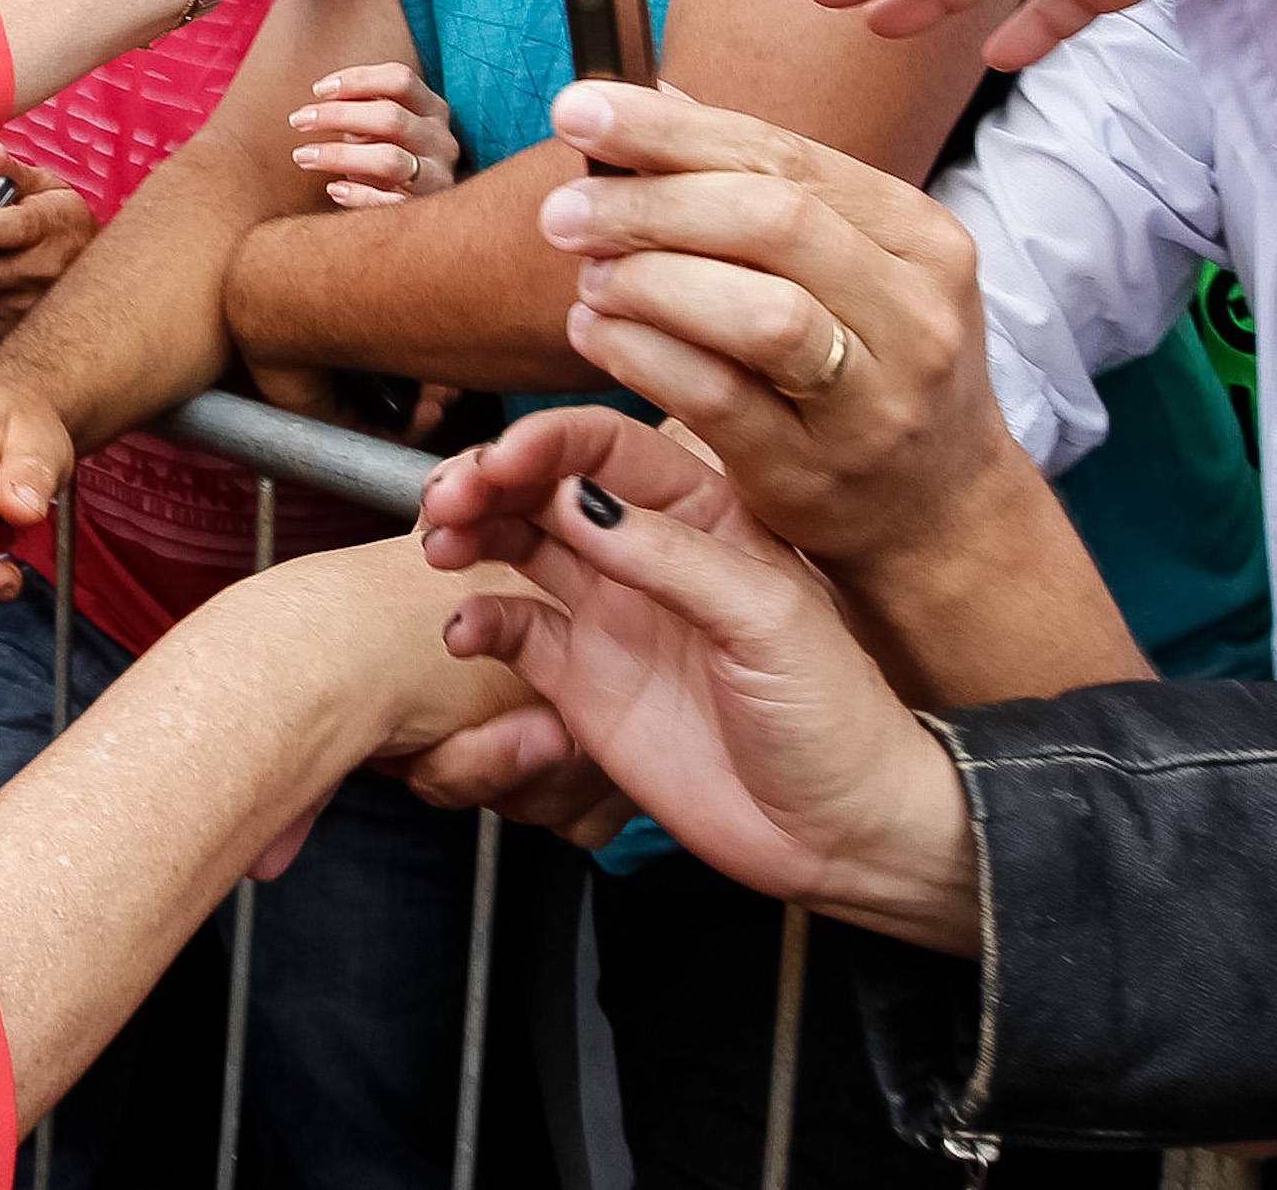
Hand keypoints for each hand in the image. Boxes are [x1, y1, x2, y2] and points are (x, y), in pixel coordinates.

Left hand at [288, 62, 461, 206]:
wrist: (423, 213)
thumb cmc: (391, 155)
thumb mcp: (384, 127)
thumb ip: (363, 107)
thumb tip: (322, 93)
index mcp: (433, 109)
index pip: (400, 79)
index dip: (358, 79)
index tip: (318, 89)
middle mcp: (440, 140)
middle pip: (390, 117)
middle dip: (338, 115)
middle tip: (298, 120)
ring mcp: (437, 177)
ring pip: (388, 159)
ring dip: (339, 155)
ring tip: (302, 156)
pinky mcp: (424, 210)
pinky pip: (389, 203)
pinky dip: (358, 195)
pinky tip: (333, 189)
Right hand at [418, 409, 975, 943]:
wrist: (836, 832)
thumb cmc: (833, 715)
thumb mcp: (768, 619)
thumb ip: (673, 556)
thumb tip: (578, 500)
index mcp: (707, 512)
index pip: (611, 446)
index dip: (548, 443)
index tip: (502, 460)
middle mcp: (649, 550)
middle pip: (548, 486)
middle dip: (489, 479)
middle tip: (447, 499)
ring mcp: (612, 612)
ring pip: (519, 544)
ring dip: (471, 533)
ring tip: (440, 547)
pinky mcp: (582, 680)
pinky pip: (514, 632)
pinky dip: (479, 622)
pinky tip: (467, 632)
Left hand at [534, 83, 1019, 570]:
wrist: (935, 508)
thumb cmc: (869, 365)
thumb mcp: (850, 266)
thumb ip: (764, 188)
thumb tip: (656, 95)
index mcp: (919, 234)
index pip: (784, 154)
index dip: (670, 129)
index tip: (576, 110)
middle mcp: (914, 309)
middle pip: (772, 222)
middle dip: (650, 204)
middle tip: (563, 210)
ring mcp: (874, 397)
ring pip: (758, 313)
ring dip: (651, 281)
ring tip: (586, 275)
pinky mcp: (817, 470)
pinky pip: (719, 400)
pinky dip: (641, 357)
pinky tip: (594, 334)